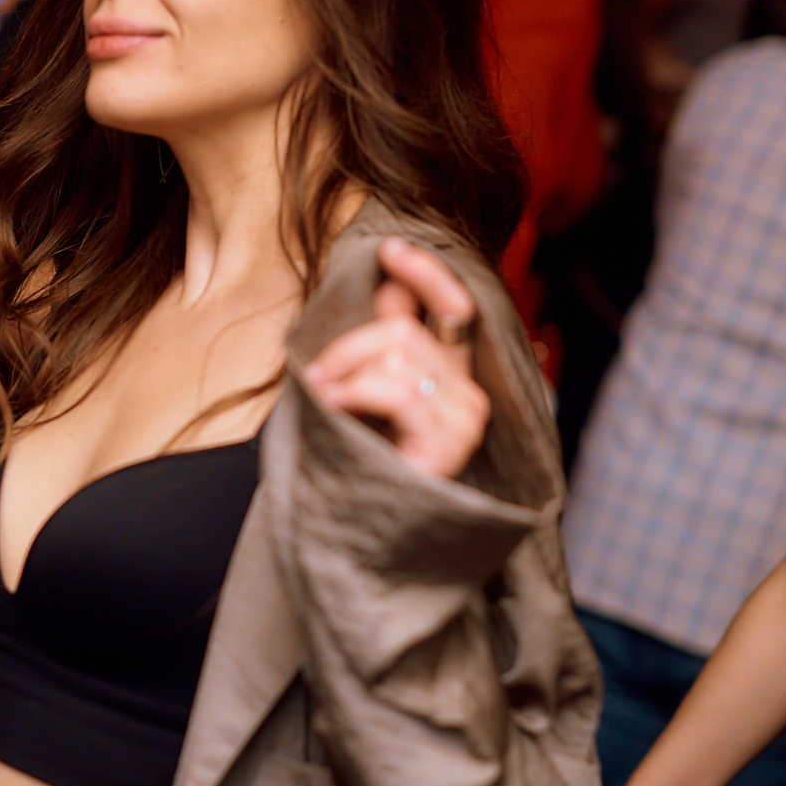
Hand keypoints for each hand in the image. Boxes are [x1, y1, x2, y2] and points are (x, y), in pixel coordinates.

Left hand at [304, 237, 490, 478]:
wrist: (359, 536)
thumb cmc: (359, 465)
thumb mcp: (364, 393)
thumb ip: (381, 343)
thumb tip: (387, 284)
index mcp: (451, 379)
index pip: (454, 308)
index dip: (426, 273)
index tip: (390, 249)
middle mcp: (468, 394)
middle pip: (404, 329)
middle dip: (347, 347)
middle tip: (316, 378)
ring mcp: (465, 419)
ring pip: (398, 352)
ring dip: (345, 371)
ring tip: (324, 402)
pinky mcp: (450, 442)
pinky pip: (396, 389)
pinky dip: (354, 392)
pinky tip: (334, 410)